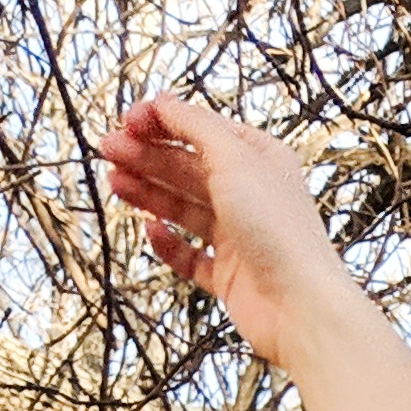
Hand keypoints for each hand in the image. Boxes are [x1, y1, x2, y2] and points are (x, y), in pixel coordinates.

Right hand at [97, 94, 353, 372]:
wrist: (301, 308)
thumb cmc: (279, 232)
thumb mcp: (234, 157)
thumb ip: (194, 125)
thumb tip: (164, 102)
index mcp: (258, 159)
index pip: (201, 130)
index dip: (161, 123)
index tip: (127, 122)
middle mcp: (249, 196)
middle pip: (186, 168)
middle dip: (146, 156)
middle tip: (109, 150)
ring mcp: (238, 237)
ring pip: (183, 208)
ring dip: (148, 192)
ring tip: (115, 183)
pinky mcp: (228, 277)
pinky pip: (189, 255)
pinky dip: (167, 243)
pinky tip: (150, 229)